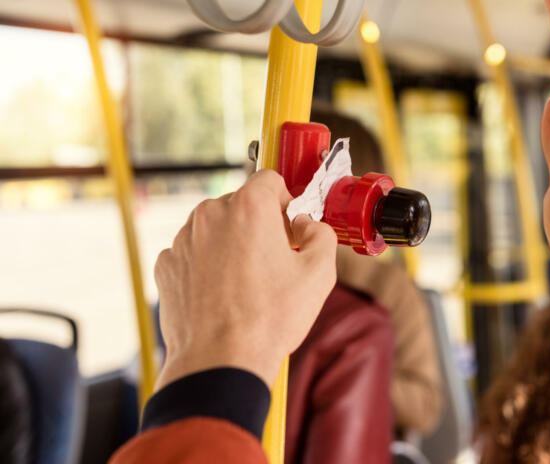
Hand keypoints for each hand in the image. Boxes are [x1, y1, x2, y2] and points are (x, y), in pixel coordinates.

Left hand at [154, 170, 336, 389]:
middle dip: (259, 225)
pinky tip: (222, 294)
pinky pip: (193, 253)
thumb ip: (321, 234)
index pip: (269, 180)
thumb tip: (308, 226)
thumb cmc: (269, 319)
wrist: (220, 361)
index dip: (285, 201)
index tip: (289, 226)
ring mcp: (183, 240)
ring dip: (231, 244)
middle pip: (241, 204)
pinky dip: (207, 265)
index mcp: (249, 208)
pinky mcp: (167, 265)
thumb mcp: (319, 273)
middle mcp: (210, 215)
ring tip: (247, 283)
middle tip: (273, 261)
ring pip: (215, 229)